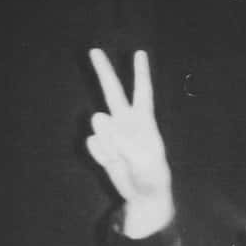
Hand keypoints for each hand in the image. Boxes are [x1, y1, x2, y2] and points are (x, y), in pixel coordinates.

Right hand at [87, 48, 173, 237]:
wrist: (143, 195)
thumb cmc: (152, 176)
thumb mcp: (146, 161)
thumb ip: (125, 141)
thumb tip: (103, 124)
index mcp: (145, 121)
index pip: (142, 92)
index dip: (141, 73)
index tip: (140, 53)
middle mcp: (127, 122)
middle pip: (112, 91)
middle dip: (104, 71)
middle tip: (94, 50)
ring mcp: (112, 134)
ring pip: (99, 124)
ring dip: (108, 142)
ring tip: (122, 158)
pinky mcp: (102, 147)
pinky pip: (94, 144)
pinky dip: (102, 155)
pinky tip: (113, 163)